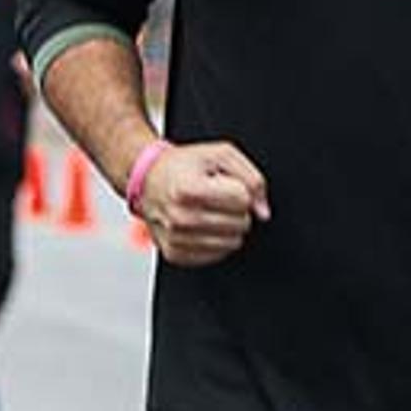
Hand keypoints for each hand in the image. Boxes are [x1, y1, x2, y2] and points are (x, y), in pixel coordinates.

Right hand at [138, 141, 269, 266]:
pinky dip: (215, 240)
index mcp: (189, 189)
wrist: (148, 180)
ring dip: (228, 226)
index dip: (240, 189)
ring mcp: (176, 239)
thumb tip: (263, 211)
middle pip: (240, 223)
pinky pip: (217, 255)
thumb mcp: (220, 155)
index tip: (224, 184)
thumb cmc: (184, 166)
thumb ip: (252, 178)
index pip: (243, 199)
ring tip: (209, 210)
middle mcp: (180, 217)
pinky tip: (202, 225)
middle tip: (217, 197)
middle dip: (236, 209)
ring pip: (233, 242)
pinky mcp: (175, 254)